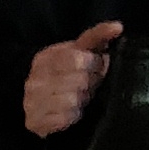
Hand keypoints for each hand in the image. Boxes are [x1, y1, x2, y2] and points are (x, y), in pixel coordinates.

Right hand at [21, 20, 123, 136]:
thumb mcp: (81, 51)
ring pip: (71, 102)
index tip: (92, 67)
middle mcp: (33, 80)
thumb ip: (98, 36)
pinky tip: (70, 113)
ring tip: (78, 99)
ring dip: (80, 102)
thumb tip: (117, 26)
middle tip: (86, 85)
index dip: (92, 65)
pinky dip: (71, 117)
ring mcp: (31, 102)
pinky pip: (63, 120)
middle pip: (77, 82)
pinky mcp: (33, 123)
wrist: (41, 99)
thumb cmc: (69, 72)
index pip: (76, 60)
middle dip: (88, 85)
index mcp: (45, 59)